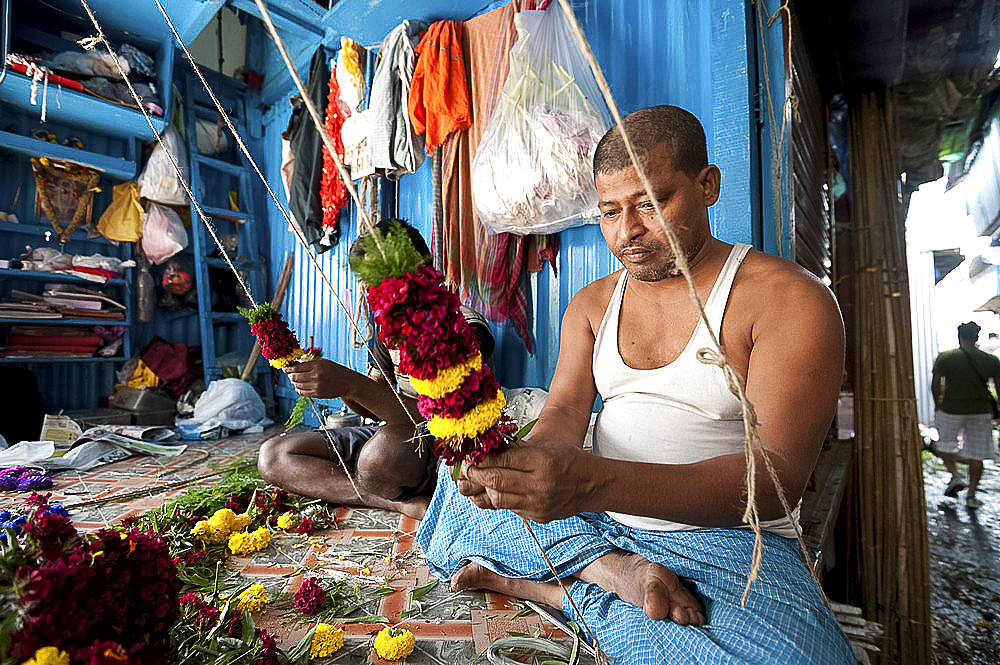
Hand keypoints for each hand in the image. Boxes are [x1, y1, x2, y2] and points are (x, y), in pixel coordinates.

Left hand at [283, 359, 359, 398]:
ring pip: (298, 385)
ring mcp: (316, 386)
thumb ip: (310, 363)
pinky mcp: (318, 394)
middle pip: (295, 377)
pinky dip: (298, 390)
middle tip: (289, 375)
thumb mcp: (324, 363)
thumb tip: (296, 364)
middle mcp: (316, 376)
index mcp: (317, 366)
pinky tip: (299, 387)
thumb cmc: (336, 371)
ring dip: (293, 383)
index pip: (296, 367)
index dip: (288, 368)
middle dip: (290, 376)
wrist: (348, 383)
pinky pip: (303, 393)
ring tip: (294, 381)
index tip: (285, 369)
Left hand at [461, 444, 594, 522]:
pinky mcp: (536, 517)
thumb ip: (517, 450)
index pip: (503, 460)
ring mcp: (537, 504)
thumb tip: (487, 450)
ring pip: (498, 499)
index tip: (470, 454)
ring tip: (474, 480)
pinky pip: (508, 508)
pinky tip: (490, 490)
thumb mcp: (545, 446)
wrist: (592, 484)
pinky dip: (496, 499)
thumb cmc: (568, 460)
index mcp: (542, 462)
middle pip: (496, 481)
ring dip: (482, 489)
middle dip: (475, 474)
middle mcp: (540, 485)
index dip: (482, 458)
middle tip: (466, 468)